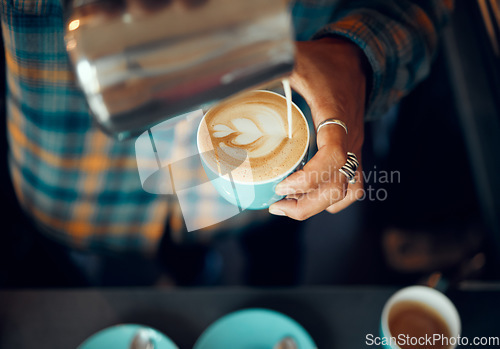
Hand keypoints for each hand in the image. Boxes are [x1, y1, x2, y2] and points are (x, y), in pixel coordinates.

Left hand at [269, 37, 367, 219]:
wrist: (355, 60)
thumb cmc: (325, 61)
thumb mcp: (298, 58)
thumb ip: (271, 65)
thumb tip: (237, 73)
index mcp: (336, 119)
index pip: (332, 159)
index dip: (307, 179)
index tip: (281, 185)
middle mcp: (350, 139)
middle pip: (338, 186)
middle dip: (307, 204)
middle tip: (277, 205)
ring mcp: (355, 148)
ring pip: (347, 191)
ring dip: (319, 204)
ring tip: (290, 204)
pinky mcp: (354, 151)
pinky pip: (355, 186)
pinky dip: (336, 200)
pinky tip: (313, 199)